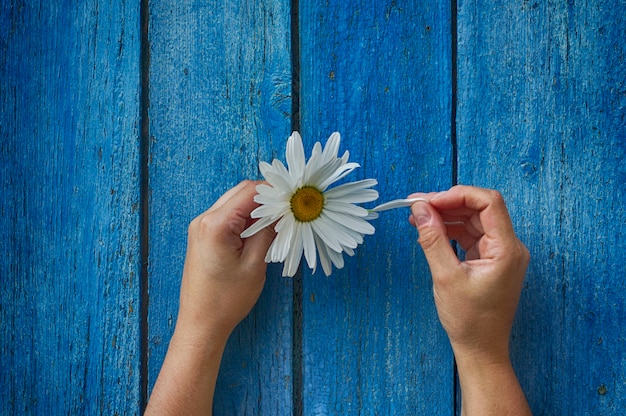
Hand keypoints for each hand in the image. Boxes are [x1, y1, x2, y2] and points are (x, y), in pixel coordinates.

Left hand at [177, 180, 275, 340]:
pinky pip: (228, 216)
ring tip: (278, 222)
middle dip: (267, 198)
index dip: (274, 191)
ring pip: (235, 203)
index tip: (293, 197)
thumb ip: (268, 232)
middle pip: (241, 192)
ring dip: (257, 208)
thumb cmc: (225, 300)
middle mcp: (204, 220)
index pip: (249, 191)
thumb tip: (283, 212)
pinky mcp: (203, 236)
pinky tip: (261, 231)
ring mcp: (201, 227)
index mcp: (215, 224)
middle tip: (289, 209)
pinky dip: (246, 219)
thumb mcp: (254, 264)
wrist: (201, 323)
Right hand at [409, 185, 530, 414]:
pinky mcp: (490, 259)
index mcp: (506, 250)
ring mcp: (500, 253)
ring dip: (446, 215)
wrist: (481, 349)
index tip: (430, 201)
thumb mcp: (445, 277)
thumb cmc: (469, 320)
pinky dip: (450, 230)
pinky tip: (430, 230)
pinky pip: (471, 234)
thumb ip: (432, 239)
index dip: (458, 195)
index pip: (488, 203)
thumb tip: (420, 210)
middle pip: (480, 208)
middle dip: (447, 203)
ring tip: (418, 217)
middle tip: (417, 205)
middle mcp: (509, 247)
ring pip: (473, 220)